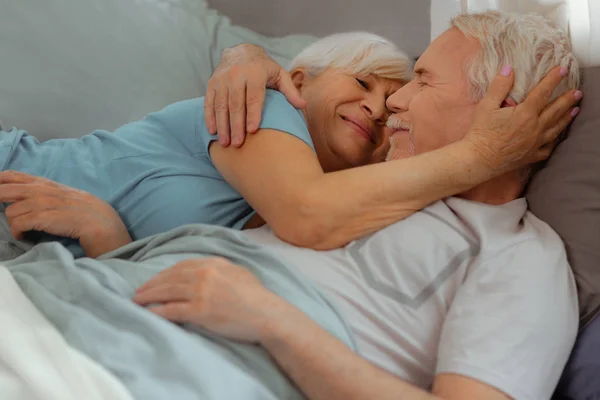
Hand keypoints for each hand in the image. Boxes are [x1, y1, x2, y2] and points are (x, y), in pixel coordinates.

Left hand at [0, 171, 131, 256]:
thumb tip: (29, 203)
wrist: (108, 227)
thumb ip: (52, 197)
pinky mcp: (48, 218)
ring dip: (13, 223)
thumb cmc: (91, 218)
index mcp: (51, 185)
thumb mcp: (70, 201)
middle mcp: (47, 191)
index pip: (17, 176)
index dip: (0, 180)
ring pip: (12, 210)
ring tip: (22, 231)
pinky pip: (20, 223)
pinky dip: (18, 231)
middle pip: (8, 188)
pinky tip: (24, 237)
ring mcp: (48, 203)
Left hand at [133, 257, 287, 342]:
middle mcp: (204, 274)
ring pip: (167, 292)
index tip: (155, 279)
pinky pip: (172, 310)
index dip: (164, 273)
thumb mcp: (238, 272)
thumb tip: (204, 271)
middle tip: (139, 291)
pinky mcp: (199, 311)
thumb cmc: (256, 296)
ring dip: (149, 296)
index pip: (181, 265)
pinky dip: (158, 311)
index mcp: (213, 263)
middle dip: (152, 284)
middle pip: (170, 278)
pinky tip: (149, 312)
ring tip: (138, 301)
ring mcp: (200, 292)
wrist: (266, 314)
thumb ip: (219, 268)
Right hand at [204, 44, 306, 146]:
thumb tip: (303, 105)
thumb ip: (290, 90)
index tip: (252, 131)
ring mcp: (222, 79)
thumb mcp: (279, 74)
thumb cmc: (264, 68)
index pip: (254, 97)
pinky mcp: (212, 83)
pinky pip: (209, 102)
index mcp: (255, 73)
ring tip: (225, 143)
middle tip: (238, 144)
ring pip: (221, 105)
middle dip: (236, 125)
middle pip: (236, 104)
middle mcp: (236, 75)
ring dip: (223, 125)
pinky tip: (212, 132)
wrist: (240, 51)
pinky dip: (210, 117)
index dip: (253, 114)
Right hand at [464, 65, 582, 172]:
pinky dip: (554, 141)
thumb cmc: (480, 133)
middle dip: (567, 99)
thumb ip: (499, 86)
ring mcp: (535, 143)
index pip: (543, 92)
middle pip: (556, 110)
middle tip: (577, 92)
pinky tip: (556, 137)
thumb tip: (508, 69)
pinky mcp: (531, 156)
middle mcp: (535, 128)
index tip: (562, 70)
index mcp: (525, 113)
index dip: (553, 79)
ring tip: (574, 110)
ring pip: (556, 128)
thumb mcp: (486, 106)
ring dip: (566, 118)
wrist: (478, 160)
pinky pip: (548, 148)